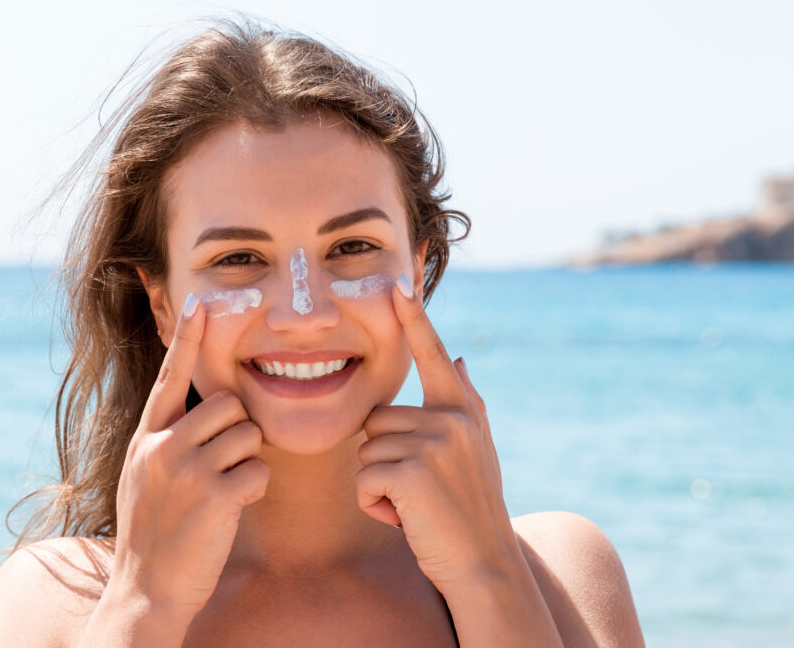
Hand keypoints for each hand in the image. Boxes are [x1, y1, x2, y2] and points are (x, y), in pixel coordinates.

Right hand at [109, 294, 270, 617]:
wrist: (146, 587)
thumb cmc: (153, 530)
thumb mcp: (144, 476)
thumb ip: (166, 440)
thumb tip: (204, 410)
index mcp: (146, 437)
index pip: (169, 377)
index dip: (187, 338)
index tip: (201, 302)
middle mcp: (162, 446)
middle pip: (227, 404)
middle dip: (237, 430)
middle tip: (224, 464)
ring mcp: (186, 471)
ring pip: (247, 434)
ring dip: (247, 461)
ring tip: (224, 489)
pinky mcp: (214, 496)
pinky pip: (258, 470)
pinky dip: (254, 488)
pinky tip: (233, 507)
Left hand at [355, 276, 516, 588]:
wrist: (484, 564)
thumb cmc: (472, 509)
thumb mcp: (477, 451)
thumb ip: (466, 403)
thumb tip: (460, 359)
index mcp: (461, 410)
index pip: (433, 355)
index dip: (415, 320)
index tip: (400, 283)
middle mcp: (451, 419)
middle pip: (376, 420)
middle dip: (383, 459)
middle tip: (418, 490)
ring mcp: (433, 443)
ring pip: (366, 451)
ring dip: (377, 485)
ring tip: (414, 505)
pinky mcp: (412, 471)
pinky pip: (363, 479)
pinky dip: (374, 505)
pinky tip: (404, 519)